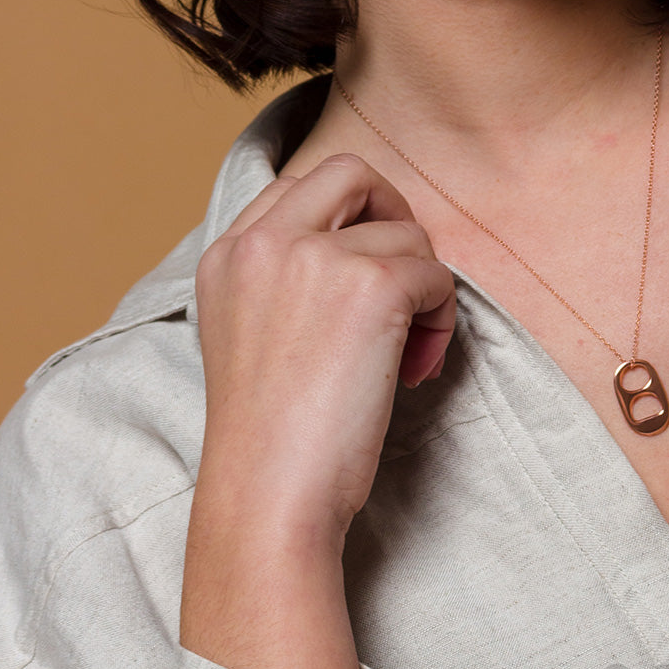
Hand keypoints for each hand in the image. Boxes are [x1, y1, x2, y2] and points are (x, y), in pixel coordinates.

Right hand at [194, 152, 455, 538]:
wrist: (269, 494)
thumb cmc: (270, 433)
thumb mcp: (250, 333)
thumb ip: (286, 279)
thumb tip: (368, 252)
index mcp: (228, 253)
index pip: (297, 186)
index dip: (346, 217)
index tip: (364, 264)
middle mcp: (264, 241)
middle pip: (350, 173)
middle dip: (392, 214)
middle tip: (404, 277)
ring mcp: (315, 256)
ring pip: (406, 234)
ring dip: (422, 290)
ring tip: (406, 352)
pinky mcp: (369, 285)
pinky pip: (435, 276)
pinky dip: (441, 319)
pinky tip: (414, 367)